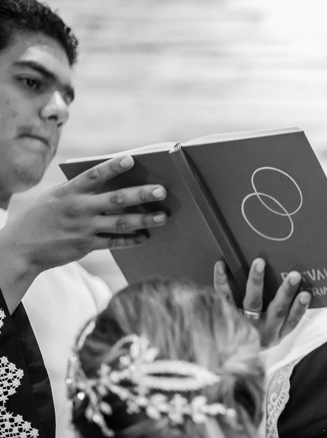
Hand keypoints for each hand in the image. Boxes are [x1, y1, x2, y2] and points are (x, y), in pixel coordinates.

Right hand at [4, 154, 166, 271]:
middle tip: (161, 190)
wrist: (21, 247)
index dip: (113, 167)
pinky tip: (145, 236)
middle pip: (115, 199)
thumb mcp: (55, 197)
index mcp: (68, 191)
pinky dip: (131, 240)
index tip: (131, 160)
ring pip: (120, 223)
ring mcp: (84, 228)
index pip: (94, 175)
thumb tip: (111, 182)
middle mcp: (78, 208)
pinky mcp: (86, 245)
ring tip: (163, 216)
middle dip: (140, 194)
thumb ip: (79, 190)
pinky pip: (114, 242)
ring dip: (144, 219)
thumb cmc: (42, 217)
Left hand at [214, 258, 309, 348]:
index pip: (291, 322)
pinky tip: (221, 265)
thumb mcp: (271, 334)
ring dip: (257, 281)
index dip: (299, 308)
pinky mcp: (225, 316)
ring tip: (260, 263)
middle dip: (286, 292)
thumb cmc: (253, 337)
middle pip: (277, 310)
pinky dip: (222, 280)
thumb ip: (282, 318)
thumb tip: (295, 289)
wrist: (223, 356)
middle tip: (294, 275)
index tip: (306, 294)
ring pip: (253, 302)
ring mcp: (244, 324)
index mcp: (276, 334)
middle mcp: (262, 331)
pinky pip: (225, 297)